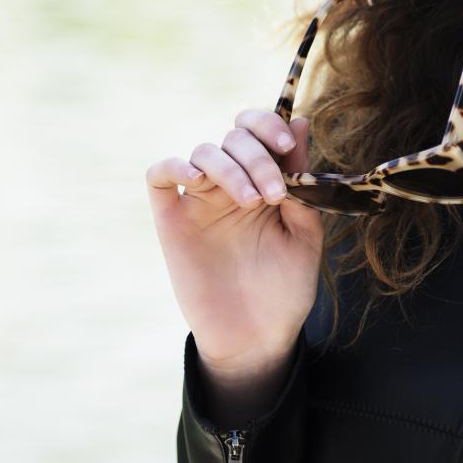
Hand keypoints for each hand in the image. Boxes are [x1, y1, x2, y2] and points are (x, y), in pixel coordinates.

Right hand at [146, 109, 323, 369]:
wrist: (258, 339)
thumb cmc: (285, 288)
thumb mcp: (304, 231)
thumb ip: (299, 179)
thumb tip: (300, 122)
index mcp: (262, 180)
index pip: (256, 129)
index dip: (268, 124)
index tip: (286, 144)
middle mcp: (229, 184)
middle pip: (233, 139)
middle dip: (258, 158)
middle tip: (275, 193)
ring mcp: (199, 201)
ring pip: (203, 152)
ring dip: (230, 168)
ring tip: (251, 202)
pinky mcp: (172, 221)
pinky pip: (158, 176)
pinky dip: (173, 166)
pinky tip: (195, 179)